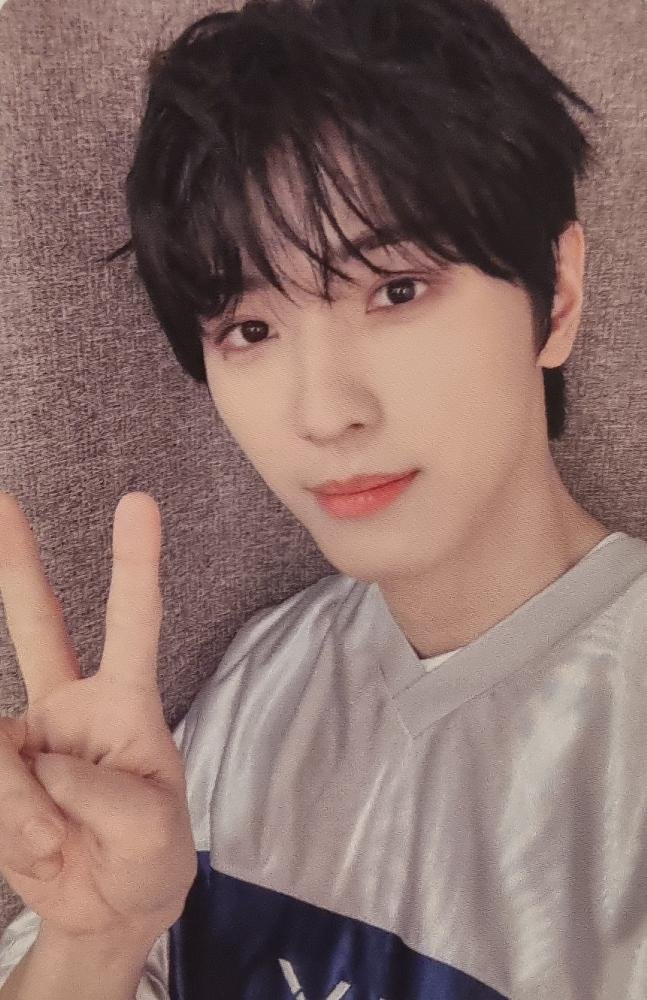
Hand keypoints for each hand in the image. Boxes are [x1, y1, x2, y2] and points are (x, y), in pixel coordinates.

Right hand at [0, 492, 195, 941]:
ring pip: (0, 745)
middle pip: (38, 623)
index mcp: (126, 705)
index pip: (134, 624)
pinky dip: (14, 828)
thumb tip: (40, 762)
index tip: (139, 502)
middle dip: (18, 562)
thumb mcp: (151, 834)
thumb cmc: (147, 857)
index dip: (134, 564)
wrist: (108, 910)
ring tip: (59, 849)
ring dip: (24, 809)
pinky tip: (38, 851)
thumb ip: (102, 795)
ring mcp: (25, 739)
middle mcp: (71, 707)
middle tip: (6, 500)